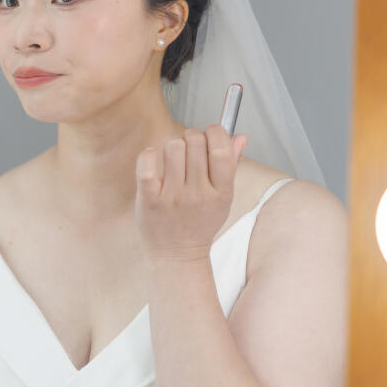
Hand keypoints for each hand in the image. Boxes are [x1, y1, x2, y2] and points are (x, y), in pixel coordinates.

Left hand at [135, 125, 248, 263]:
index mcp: (220, 192)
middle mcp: (197, 194)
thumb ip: (231, 165)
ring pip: (172, 147)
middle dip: (192, 136)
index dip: (215, 132)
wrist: (177, 255)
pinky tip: (153, 157)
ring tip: (173, 156)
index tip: (210, 132)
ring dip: (171, 144)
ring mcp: (172, 197)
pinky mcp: (149, 200)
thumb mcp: (223, 198)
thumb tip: (240, 137)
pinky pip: (146, 166)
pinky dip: (148, 155)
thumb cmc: (200, 223)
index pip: (221, 150)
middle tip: (189, 147)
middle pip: (195, 142)